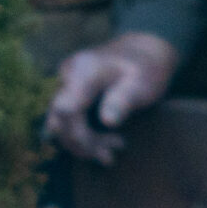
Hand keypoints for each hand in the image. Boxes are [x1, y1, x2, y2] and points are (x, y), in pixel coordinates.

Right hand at [45, 31, 179, 164]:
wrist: (144, 51)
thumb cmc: (147, 67)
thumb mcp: (143, 82)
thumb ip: (123, 99)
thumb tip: (107, 121)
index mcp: (85, 70)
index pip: (67, 109)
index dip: (78, 135)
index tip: (102, 150)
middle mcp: (68, 75)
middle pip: (60, 119)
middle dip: (82, 143)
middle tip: (110, 156)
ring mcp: (66, 84)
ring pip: (62, 123)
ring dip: (84, 143)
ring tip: (113, 152)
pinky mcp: (69, 93)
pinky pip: (68, 120)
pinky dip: (84, 136)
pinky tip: (106, 145)